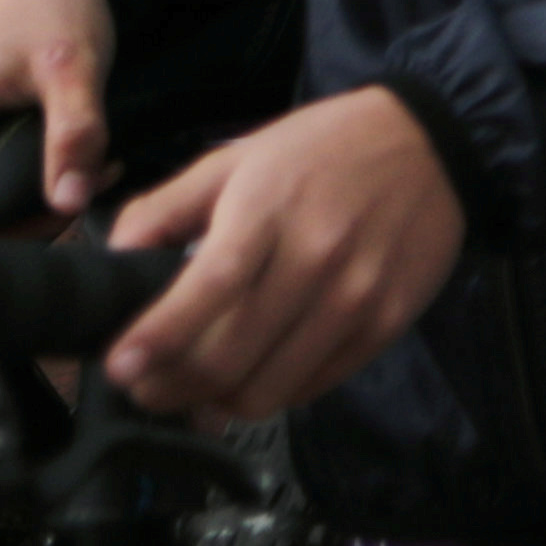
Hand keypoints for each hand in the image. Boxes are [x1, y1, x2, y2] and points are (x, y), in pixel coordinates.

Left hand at [101, 88, 465, 423]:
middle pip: (230, 357)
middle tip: (145, 388)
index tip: (119, 367)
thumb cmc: (322, 149)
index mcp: (270, 210)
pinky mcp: (388, 323)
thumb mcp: (236, 158)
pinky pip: (314, 386)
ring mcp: (358, 296)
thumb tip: (111, 263)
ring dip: (218, 403)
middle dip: (170, 389)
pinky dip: (274, 391)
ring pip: (269, 389)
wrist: (434, 143)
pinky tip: (258, 371)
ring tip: (199, 389)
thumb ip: (164, 208)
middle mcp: (318, 257)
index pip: (210, 287)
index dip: (159, 338)